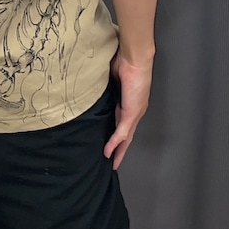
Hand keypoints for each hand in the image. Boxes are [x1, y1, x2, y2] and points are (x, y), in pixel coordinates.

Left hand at [103, 50, 153, 168]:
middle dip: (112, 145)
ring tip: (94, 142)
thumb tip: (111, 149)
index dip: (119, 153)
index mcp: (134, 116)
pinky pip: (102, 107)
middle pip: (117, 132)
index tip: (112, 166)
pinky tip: (91, 118)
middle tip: (103, 158)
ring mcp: (116, 100)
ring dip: (104, 131)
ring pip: (109, 120)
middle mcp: (125, 109)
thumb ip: (123, 131)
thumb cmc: (137, 86)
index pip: (125, 140)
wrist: (132, 61)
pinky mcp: (107, 91)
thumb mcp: (132, 112)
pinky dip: (98, 115)